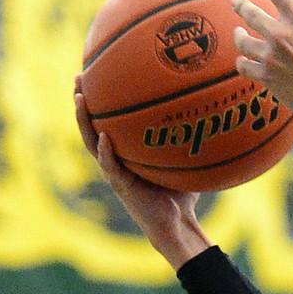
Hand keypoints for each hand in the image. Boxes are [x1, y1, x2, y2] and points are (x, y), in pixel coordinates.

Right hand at [73, 81, 208, 268]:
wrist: (178, 224)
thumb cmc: (182, 193)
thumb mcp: (186, 158)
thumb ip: (191, 136)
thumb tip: (213, 109)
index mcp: (126, 149)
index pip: (108, 117)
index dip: (100, 96)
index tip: (96, 70)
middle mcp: (116, 157)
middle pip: (92, 123)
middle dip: (83, 100)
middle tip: (79, 76)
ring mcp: (114, 171)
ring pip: (91, 141)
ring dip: (83, 120)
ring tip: (80, 99)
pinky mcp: (120, 186)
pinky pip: (109, 166)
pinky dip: (105, 151)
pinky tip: (102, 137)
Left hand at [232, 0, 292, 127]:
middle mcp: (280, 33)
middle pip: (248, 12)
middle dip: (240, 4)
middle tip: (236, 2)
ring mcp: (271, 56)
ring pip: (242, 40)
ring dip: (238, 35)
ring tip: (238, 33)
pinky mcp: (267, 77)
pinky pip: (243, 65)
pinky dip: (242, 62)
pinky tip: (243, 60)